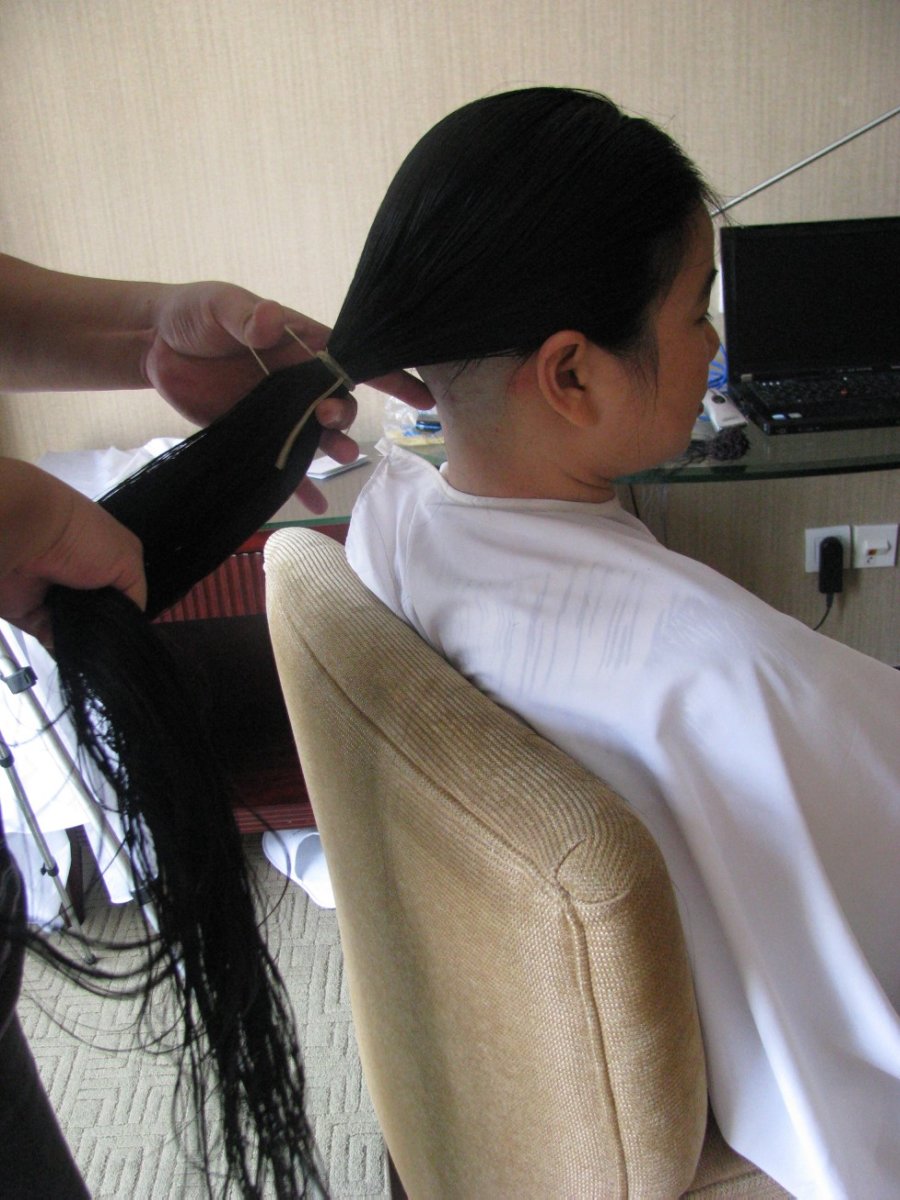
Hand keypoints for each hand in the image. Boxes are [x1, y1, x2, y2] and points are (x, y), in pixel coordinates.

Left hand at [0, 460, 145, 647]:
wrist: (26, 536)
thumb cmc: (83, 539)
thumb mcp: (128, 558)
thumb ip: (136, 593)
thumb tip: (132, 621)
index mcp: (102, 555)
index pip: (122, 587)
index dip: (129, 607)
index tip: (136, 626)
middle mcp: (77, 574)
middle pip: (99, 611)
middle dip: (108, 626)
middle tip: (118, 643)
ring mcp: (52, 596)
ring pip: (76, 627)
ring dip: (86, 638)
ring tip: (99, 648)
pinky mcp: (29, 613)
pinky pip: (50, 636)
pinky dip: (61, 643)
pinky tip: (75, 646)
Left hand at [143, 282, 433, 512]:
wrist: (154, 344)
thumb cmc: (195, 313)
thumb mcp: (219, 305)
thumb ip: (246, 315)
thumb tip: (269, 320)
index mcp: (300, 344)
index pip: (353, 359)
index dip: (390, 376)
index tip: (419, 395)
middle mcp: (297, 381)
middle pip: (337, 403)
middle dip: (344, 415)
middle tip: (330, 420)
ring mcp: (278, 411)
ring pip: (316, 437)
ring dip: (331, 450)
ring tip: (338, 457)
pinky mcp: (254, 435)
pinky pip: (282, 465)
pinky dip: (299, 486)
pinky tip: (311, 505)